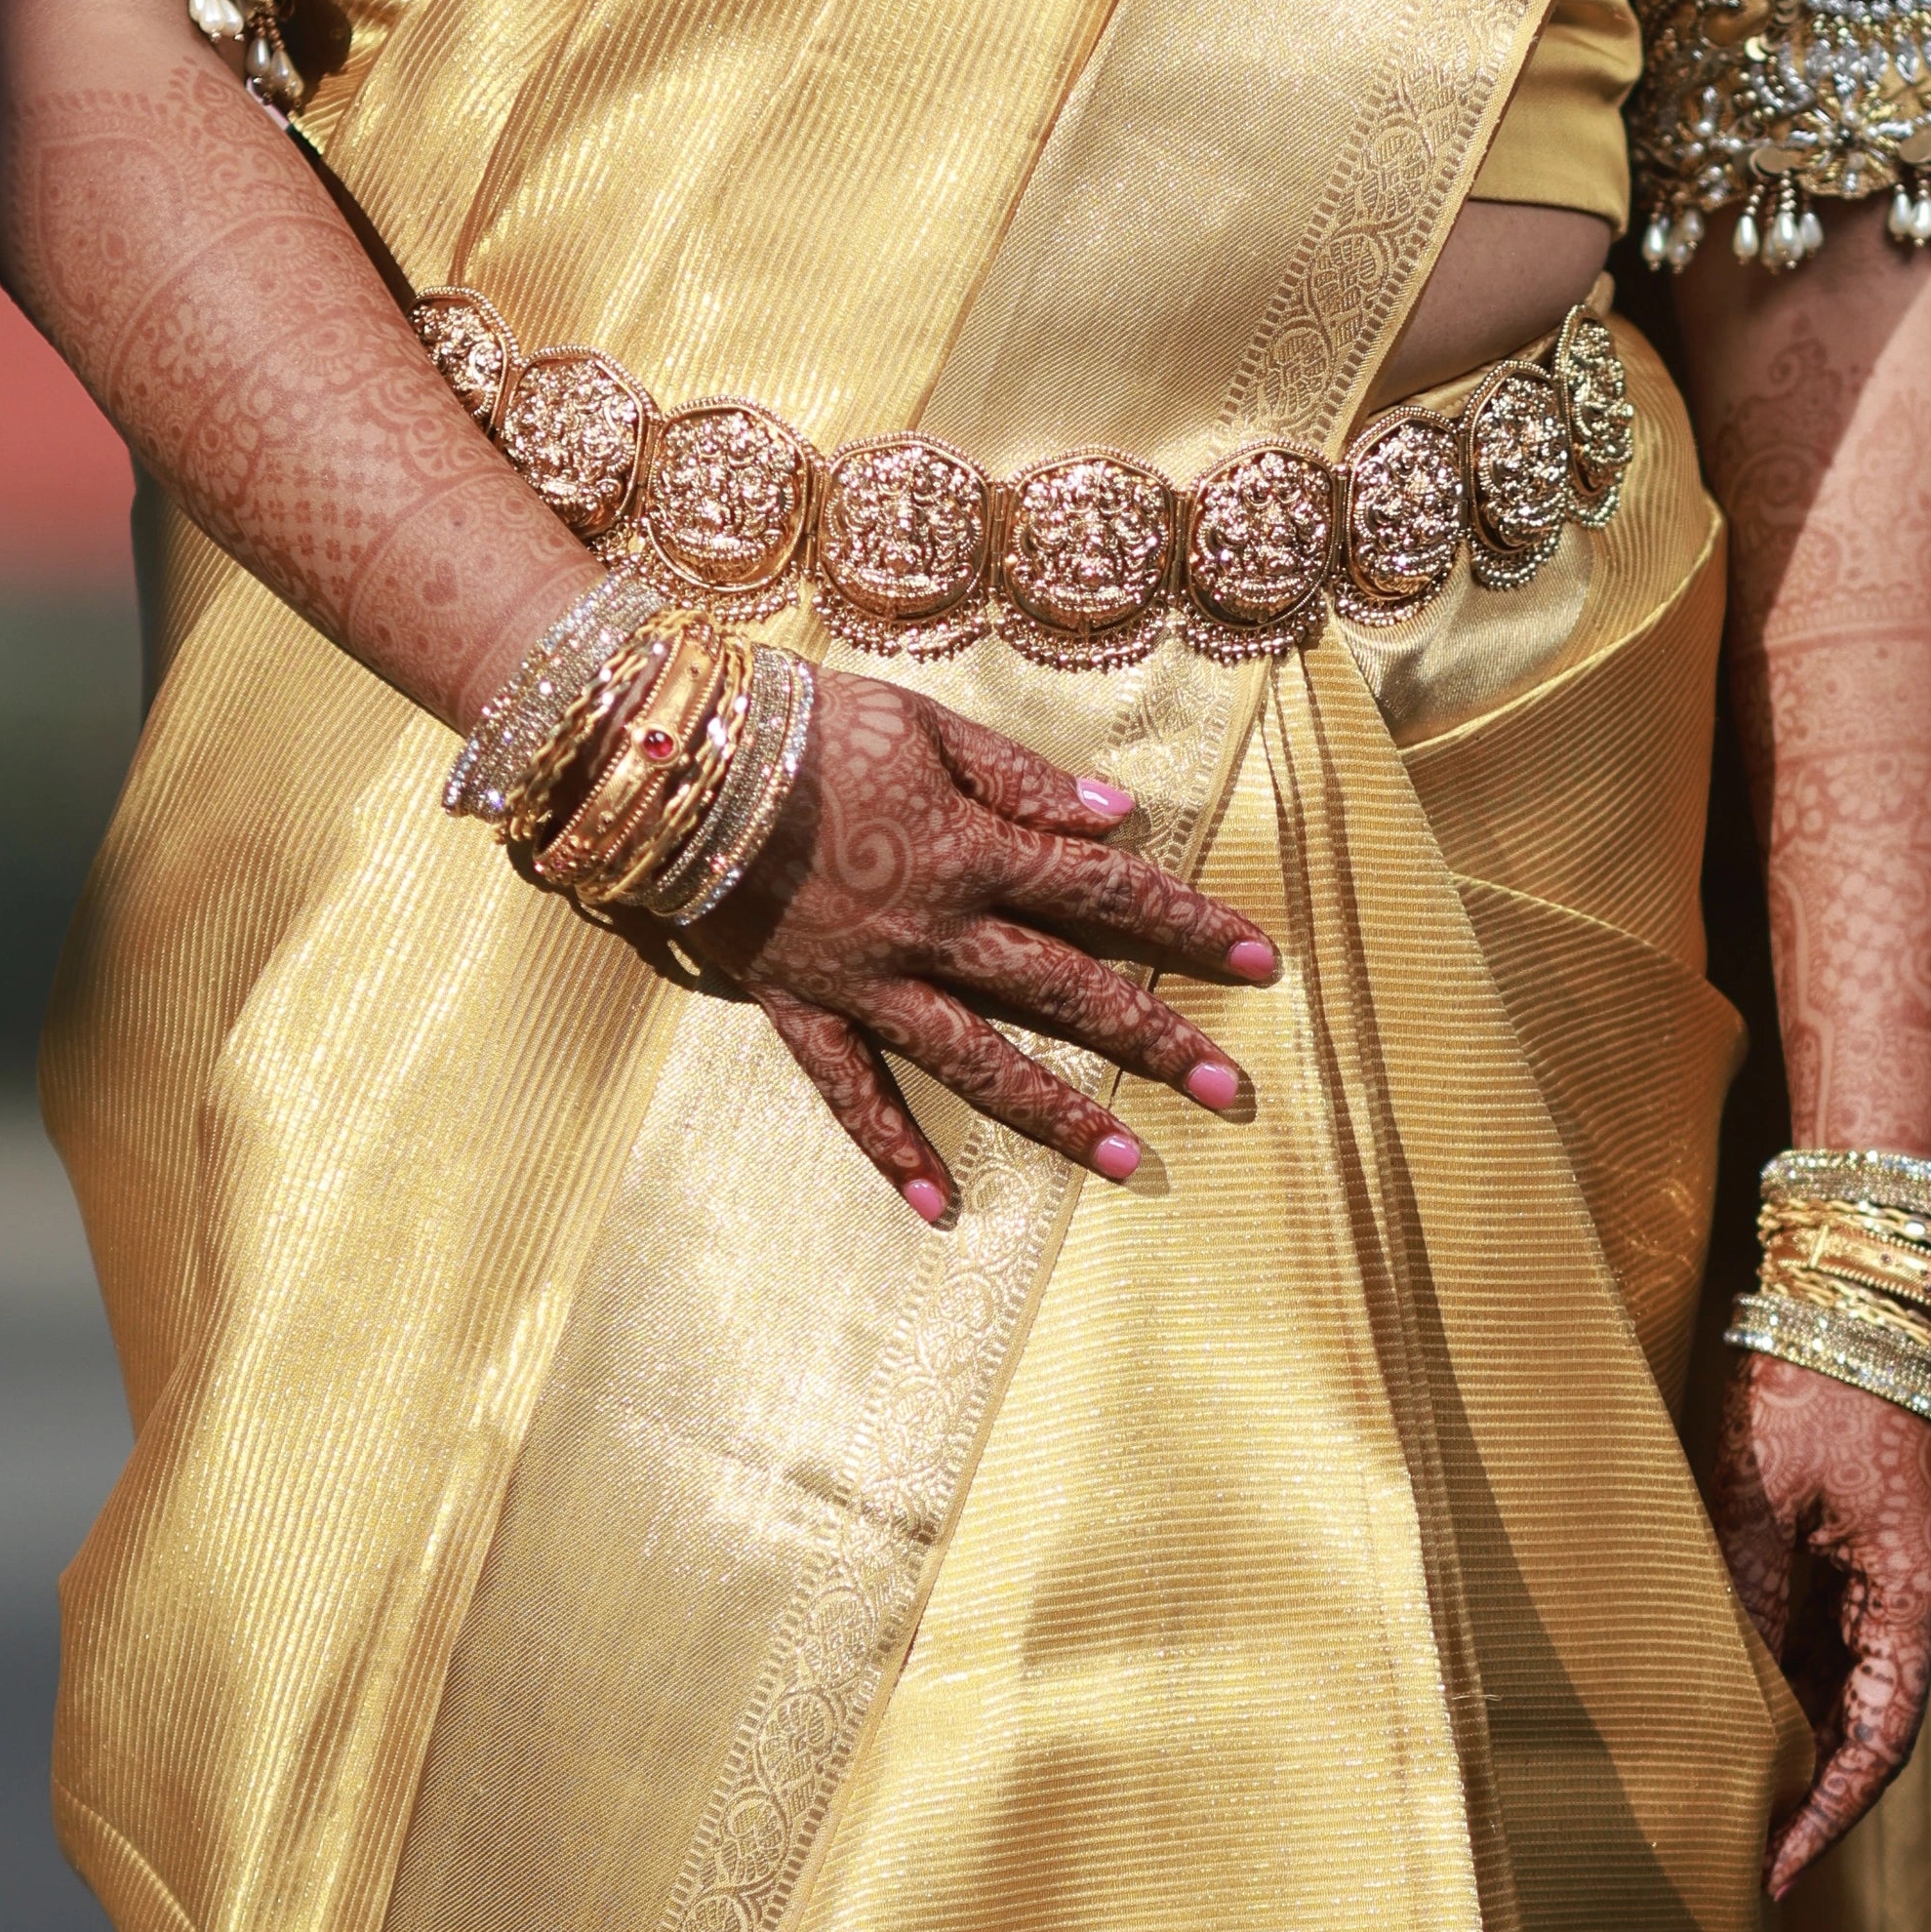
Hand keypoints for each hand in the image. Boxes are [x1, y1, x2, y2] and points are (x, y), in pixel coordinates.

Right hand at [680, 674, 1278, 1224]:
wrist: (671, 763)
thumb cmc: (804, 722)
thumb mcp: (925, 723)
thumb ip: (1020, 778)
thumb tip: (1113, 814)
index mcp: (972, 848)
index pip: (1105, 889)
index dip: (1186, 923)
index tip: (1259, 959)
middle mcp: (934, 929)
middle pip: (1064, 990)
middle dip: (1155, 1040)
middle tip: (1231, 1090)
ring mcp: (867, 981)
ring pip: (979, 1061)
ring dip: (1056, 1116)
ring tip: (1127, 1164)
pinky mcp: (800, 1009)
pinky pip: (852, 1096)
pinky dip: (894, 1153)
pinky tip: (940, 1209)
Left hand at [1697, 1346, 1930, 1900]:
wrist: (1865, 1292)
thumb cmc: (1817, 1382)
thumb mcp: (1764, 1494)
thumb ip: (1747, 1594)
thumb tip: (1716, 1695)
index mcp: (1920, 1594)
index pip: (1879, 1741)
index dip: (1827, 1813)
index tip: (1773, 1871)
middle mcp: (1929, 1597)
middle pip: (1866, 1718)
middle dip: (1804, 1781)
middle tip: (1727, 1840)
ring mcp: (1911, 1573)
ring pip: (1850, 1679)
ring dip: (1793, 1724)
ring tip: (1716, 1780)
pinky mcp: (1886, 1549)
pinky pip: (1843, 1632)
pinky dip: (1793, 1669)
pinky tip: (1734, 1696)